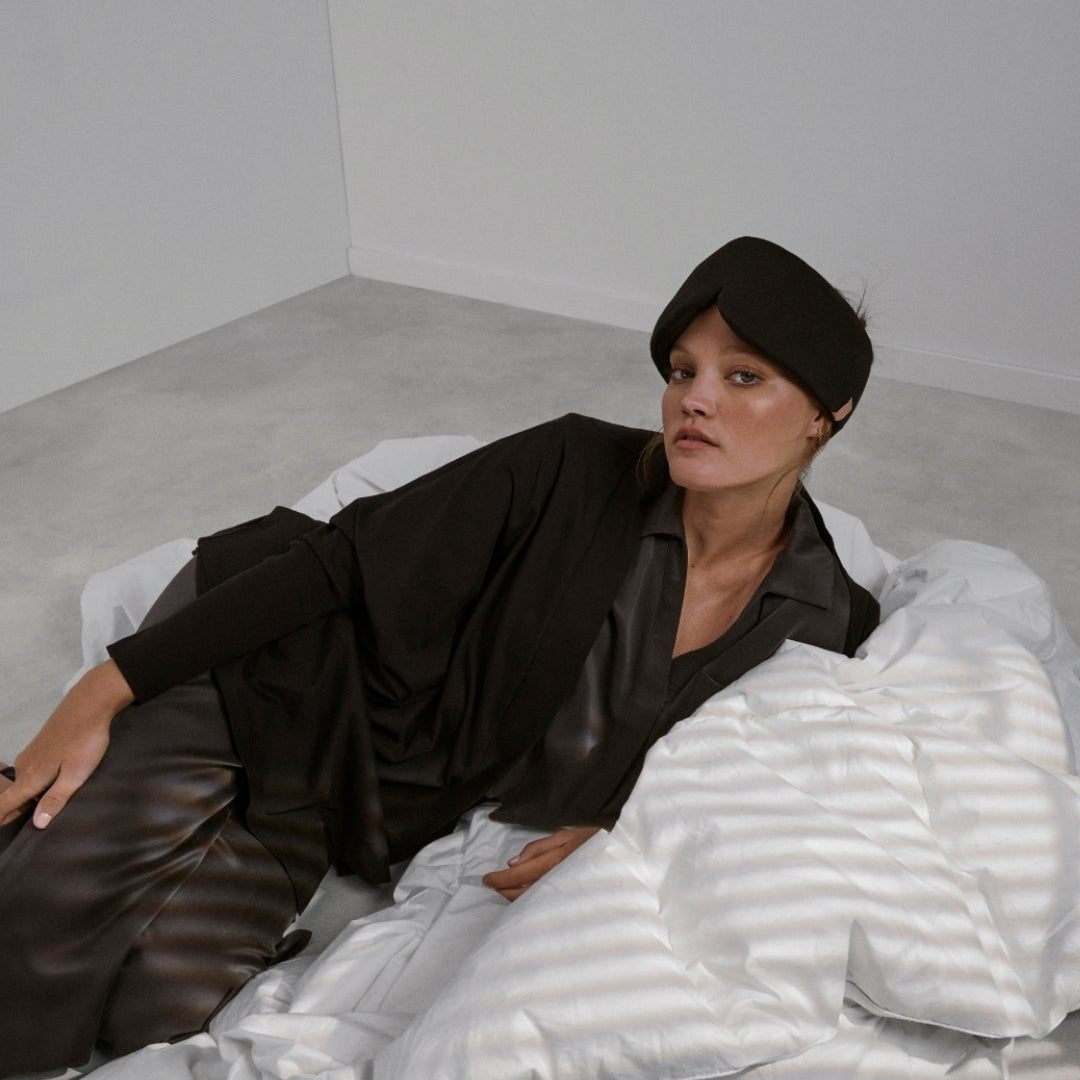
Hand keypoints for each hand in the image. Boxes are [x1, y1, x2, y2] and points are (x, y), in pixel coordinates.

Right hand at [0, 660, 133, 828]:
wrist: (89, 704)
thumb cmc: (85, 741)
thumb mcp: (75, 774)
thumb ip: (56, 799)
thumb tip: (36, 824)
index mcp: (30, 778)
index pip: (5, 804)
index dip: (2, 819)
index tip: (7, 831)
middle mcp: (24, 767)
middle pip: (16, 797)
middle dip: (24, 811)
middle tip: (41, 822)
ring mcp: (31, 755)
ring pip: (27, 783)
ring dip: (36, 795)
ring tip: (55, 804)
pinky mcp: (40, 746)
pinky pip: (35, 771)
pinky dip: (42, 781)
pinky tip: (59, 781)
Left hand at [482, 825, 601, 900]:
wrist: (623, 855)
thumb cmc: (593, 840)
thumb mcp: (565, 834)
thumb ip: (538, 848)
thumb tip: (512, 862)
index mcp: (554, 861)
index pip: (518, 876)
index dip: (499, 880)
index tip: (486, 880)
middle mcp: (558, 881)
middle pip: (522, 893)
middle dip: (503, 890)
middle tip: (493, 885)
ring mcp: (564, 893)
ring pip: (532, 902)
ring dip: (515, 897)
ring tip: (505, 890)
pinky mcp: (570, 901)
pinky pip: (544, 904)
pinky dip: (530, 901)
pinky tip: (526, 897)